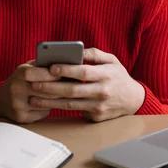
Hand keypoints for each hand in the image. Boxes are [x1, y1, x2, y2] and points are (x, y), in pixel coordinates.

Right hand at [0, 60, 61, 123]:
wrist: (2, 100)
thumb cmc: (20, 80)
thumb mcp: (26, 68)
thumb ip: (40, 65)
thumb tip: (62, 63)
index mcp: (19, 74)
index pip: (39, 73)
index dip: (53, 74)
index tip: (65, 74)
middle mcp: (16, 89)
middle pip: (45, 90)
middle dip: (60, 88)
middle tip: (72, 86)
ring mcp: (18, 105)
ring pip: (46, 102)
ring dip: (57, 99)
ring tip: (65, 94)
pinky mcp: (21, 117)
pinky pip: (43, 113)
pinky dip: (48, 108)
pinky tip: (50, 104)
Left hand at [28, 48, 144, 121]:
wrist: (133, 100)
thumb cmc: (118, 77)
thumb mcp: (112, 60)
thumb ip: (95, 54)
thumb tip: (78, 50)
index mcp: (106, 75)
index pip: (83, 72)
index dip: (67, 70)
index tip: (51, 68)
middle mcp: (102, 92)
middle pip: (72, 90)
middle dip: (51, 87)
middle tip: (35, 84)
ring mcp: (99, 107)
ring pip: (70, 105)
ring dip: (50, 102)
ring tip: (34, 98)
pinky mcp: (96, 117)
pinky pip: (75, 112)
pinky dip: (60, 108)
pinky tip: (47, 105)